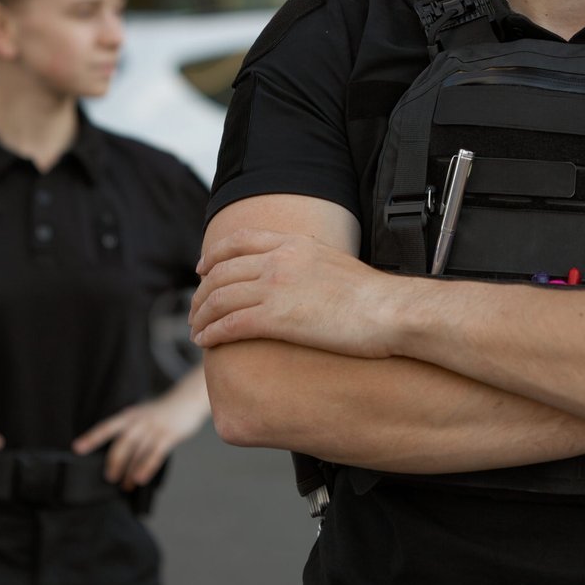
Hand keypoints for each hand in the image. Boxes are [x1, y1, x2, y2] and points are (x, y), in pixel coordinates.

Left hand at [72, 391, 208, 490]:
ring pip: (137, 452)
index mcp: (130, 415)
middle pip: (122, 444)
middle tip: (110, 478)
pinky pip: (155, 455)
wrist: (187, 399)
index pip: (106, 427)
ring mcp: (154, 428)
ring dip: (130, 471)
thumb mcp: (142, 414)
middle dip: (114, 463)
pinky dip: (146, 468)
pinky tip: (140, 479)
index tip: (77, 448)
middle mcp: (139, 421)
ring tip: (126, 486)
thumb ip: (130, 428)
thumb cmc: (163, 411)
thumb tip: (118, 453)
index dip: (92, 437)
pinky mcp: (168, 435)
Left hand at [191, 226, 401, 356]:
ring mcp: (276, 288)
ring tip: (195, 330)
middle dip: (202, 292)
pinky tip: (205, 343)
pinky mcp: (276, 319)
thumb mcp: (335, 263)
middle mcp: (279, 261)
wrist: (390, 311)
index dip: (214, 255)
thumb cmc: (374, 296)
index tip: (203, 269)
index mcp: (294, 243)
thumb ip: (309, 264)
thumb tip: (302, 278)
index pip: (239, 242)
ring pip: (219, 299)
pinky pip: (229, 324)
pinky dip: (212, 333)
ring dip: (201, 315)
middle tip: (195, 309)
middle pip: (222, 272)